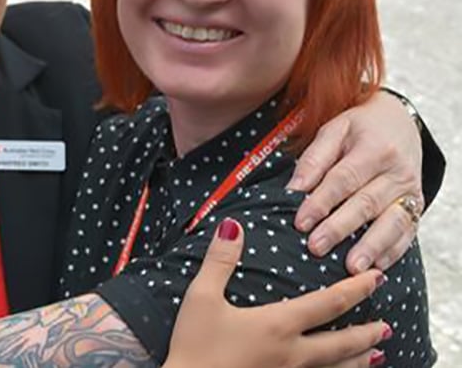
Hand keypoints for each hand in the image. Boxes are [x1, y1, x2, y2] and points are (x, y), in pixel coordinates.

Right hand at [164, 218, 390, 367]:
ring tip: (376, 355)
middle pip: (341, 343)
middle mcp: (291, 353)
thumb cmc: (194, 346)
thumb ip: (219, 261)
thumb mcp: (201, 297)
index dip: (356, 289)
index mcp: (278, 325)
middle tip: (387, 326)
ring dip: (357, 360)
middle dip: (367, 333)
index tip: (376, 278)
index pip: (328, 304)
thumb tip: (232, 226)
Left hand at [288, 90, 422, 272]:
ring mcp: (411, 191)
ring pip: (392, 222)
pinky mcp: (418, 207)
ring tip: (351, 267)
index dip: (321, 202)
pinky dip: (392, 251)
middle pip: (366, 203)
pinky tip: (376, 267)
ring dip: (371, 247)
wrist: (399, 123)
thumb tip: (294, 189)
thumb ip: (314, 159)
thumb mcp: (334, 131)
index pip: (343, 179)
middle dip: (339, 228)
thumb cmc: (360, 129)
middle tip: (316, 247)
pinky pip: (408, 232)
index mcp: (375, 148)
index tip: (300, 222)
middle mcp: (398, 171)